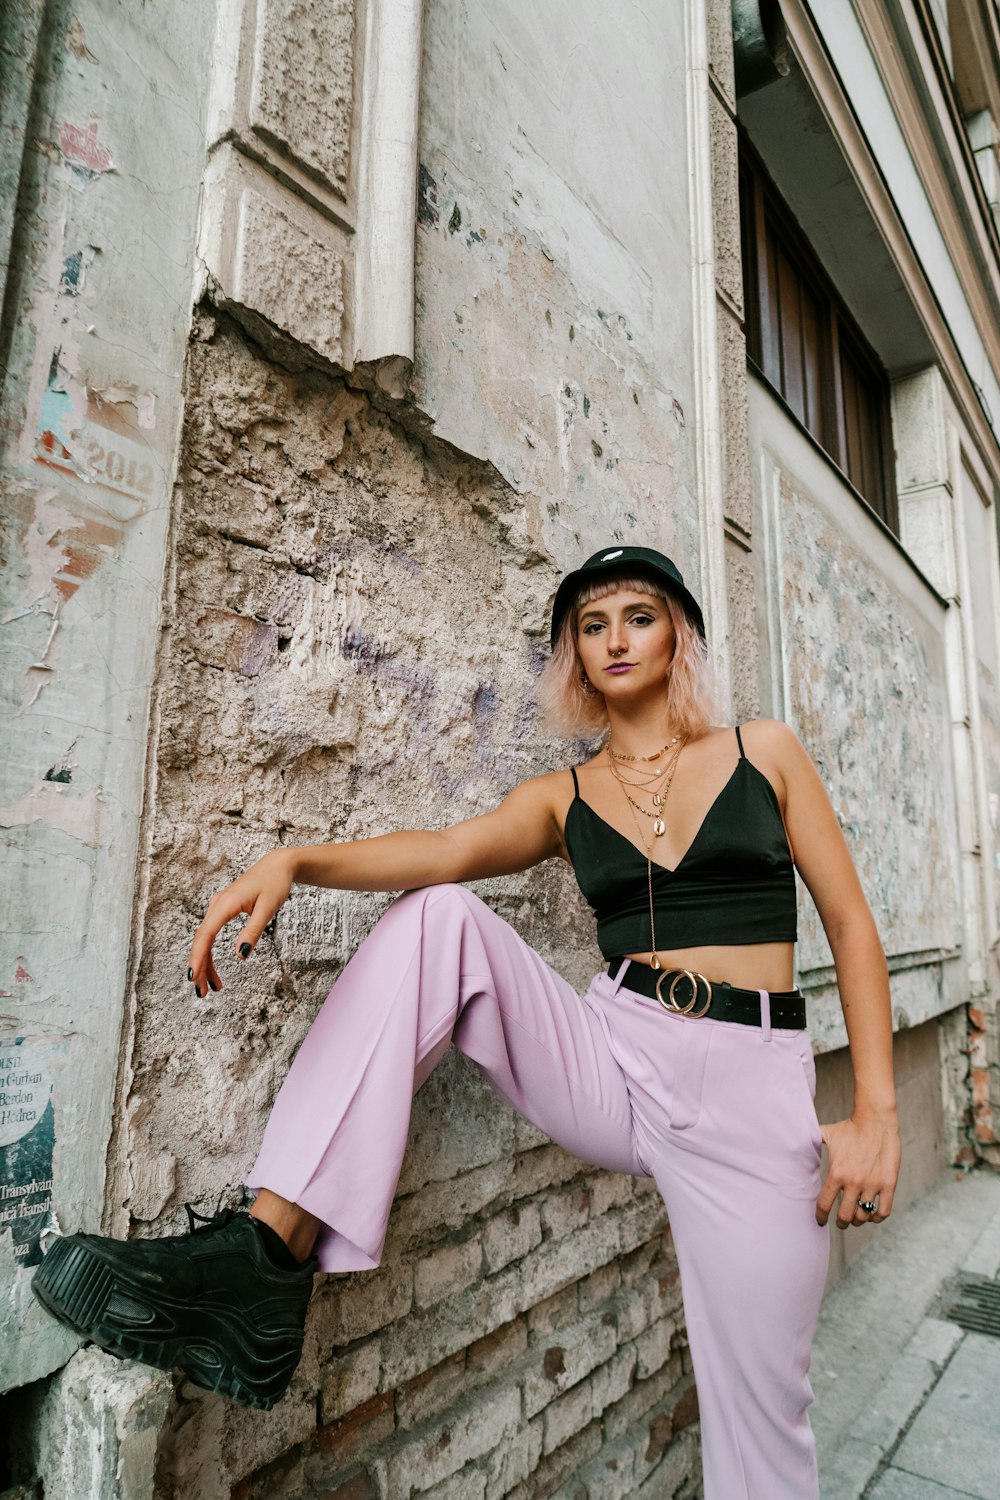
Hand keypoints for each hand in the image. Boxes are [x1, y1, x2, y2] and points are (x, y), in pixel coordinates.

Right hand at [187, 850, 294, 996]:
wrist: (278, 865)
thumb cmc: (275, 883)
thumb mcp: (268, 909)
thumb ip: (253, 931)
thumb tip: (241, 955)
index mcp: (225, 904)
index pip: (205, 935)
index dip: (197, 957)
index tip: (193, 977)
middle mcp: (217, 905)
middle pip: (201, 941)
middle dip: (199, 968)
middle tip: (202, 993)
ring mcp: (218, 908)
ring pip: (204, 940)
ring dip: (205, 964)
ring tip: (212, 987)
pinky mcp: (223, 911)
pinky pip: (211, 935)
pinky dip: (211, 953)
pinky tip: (214, 970)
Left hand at [815, 1111, 900, 1228]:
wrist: (876, 1121)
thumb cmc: (849, 1128)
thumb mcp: (826, 1134)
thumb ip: (811, 1142)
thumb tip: (793, 1142)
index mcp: (836, 1173)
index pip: (824, 1204)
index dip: (821, 1216)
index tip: (820, 1220)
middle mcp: (854, 1182)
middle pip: (845, 1216)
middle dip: (841, 1223)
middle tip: (841, 1223)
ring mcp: (872, 1185)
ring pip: (864, 1216)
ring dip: (858, 1220)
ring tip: (855, 1217)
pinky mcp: (889, 1185)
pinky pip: (883, 1212)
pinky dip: (877, 1217)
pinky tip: (872, 1215)